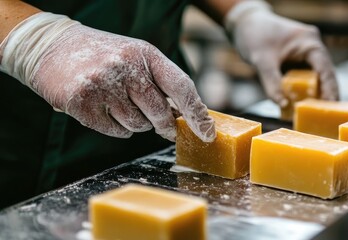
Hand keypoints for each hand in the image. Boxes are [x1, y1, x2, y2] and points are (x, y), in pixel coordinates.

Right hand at [1, 13, 214, 141]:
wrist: (51, 46)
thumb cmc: (103, 55)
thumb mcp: (136, 56)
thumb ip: (161, 82)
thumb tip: (187, 116)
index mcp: (146, 54)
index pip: (181, 87)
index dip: (197, 114)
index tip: (208, 134)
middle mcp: (126, 67)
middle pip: (160, 113)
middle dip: (163, 124)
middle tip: (160, 124)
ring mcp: (103, 85)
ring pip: (138, 125)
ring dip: (135, 123)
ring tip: (120, 104)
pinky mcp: (82, 103)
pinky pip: (116, 132)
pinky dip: (116, 128)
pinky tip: (105, 110)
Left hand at [227, 2, 338, 105]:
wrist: (244, 23)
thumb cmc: (254, 34)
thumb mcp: (261, 60)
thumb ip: (272, 83)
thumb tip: (283, 105)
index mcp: (309, 42)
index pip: (325, 69)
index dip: (329, 89)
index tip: (331, 107)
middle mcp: (313, 46)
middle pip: (325, 75)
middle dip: (327, 95)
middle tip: (329, 116)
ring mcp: (307, 53)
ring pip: (317, 77)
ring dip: (317, 94)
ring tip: (319, 115)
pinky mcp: (299, 59)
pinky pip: (307, 77)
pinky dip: (306, 90)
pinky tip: (306, 105)